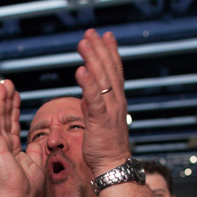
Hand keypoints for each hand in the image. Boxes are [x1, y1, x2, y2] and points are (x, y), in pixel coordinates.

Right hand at [0, 80, 42, 196]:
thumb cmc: (26, 187)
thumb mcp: (36, 163)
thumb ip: (36, 150)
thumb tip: (38, 142)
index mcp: (12, 149)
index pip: (13, 123)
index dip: (15, 108)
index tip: (16, 94)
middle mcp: (2, 145)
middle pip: (5, 117)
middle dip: (7, 99)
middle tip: (7, 82)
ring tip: (0, 84)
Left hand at [74, 29, 131, 174]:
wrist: (112, 164)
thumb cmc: (104, 145)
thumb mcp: (99, 119)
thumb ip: (93, 104)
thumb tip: (86, 94)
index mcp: (116, 100)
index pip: (114, 71)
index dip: (110, 52)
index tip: (106, 35)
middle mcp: (116, 101)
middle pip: (108, 69)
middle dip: (99, 49)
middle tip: (91, 32)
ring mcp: (109, 109)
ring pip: (102, 79)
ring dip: (93, 59)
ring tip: (84, 42)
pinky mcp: (100, 119)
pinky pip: (93, 98)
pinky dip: (87, 83)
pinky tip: (80, 70)